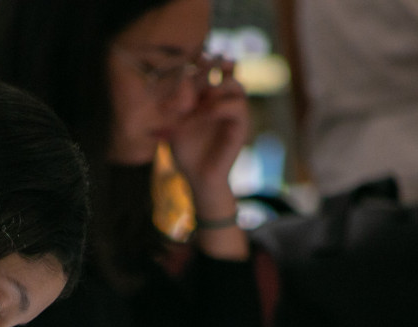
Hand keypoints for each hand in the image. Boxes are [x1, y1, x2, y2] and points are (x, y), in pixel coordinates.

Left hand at [168, 56, 249, 201]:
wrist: (197, 177)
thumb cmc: (185, 150)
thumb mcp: (176, 122)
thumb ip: (179, 103)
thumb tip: (181, 83)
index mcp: (211, 96)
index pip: (214, 68)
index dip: (206, 60)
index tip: (193, 58)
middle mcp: (226, 101)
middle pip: (231, 70)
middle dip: (214, 68)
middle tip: (198, 73)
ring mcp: (235, 113)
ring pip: (237, 86)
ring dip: (217, 87)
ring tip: (199, 99)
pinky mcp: (241, 127)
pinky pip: (237, 108)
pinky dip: (218, 107)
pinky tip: (202, 114)